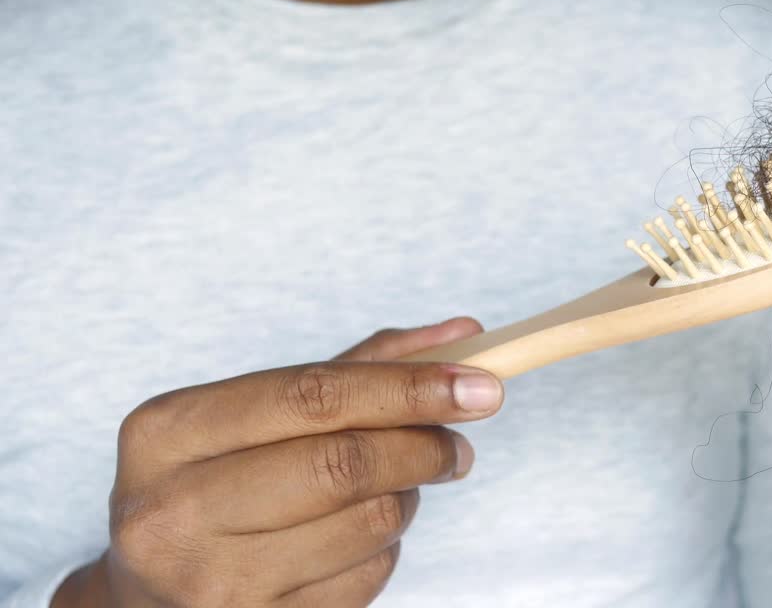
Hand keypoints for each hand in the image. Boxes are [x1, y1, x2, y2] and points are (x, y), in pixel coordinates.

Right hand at [53, 318, 502, 607]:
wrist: (147, 594)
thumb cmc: (217, 483)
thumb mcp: (257, 415)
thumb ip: (358, 368)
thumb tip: (464, 334)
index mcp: (169, 432)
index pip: (314, 396)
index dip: (408, 387)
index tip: (478, 384)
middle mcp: (174, 512)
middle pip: (344, 464)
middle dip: (423, 447)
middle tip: (457, 445)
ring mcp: (211, 584)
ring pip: (369, 523)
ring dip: (406, 498)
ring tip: (393, 487)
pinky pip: (366, 578)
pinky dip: (384, 548)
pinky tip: (356, 536)